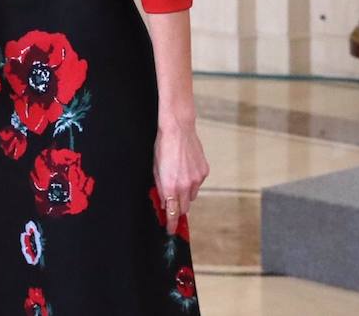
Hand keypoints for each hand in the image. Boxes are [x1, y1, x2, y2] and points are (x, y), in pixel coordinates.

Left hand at [153, 118, 207, 233]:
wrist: (178, 129)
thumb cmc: (162, 146)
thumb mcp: (155, 169)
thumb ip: (160, 188)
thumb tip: (164, 202)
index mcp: (170, 186)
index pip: (172, 213)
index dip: (172, 224)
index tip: (171, 230)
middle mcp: (185, 185)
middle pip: (184, 208)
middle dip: (178, 208)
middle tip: (172, 204)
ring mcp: (196, 179)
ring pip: (191, 196)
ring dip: (184, 194)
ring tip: (177, 180)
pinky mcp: (204, 172)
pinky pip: (197, 184)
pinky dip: (191, 182)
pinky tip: (185, 170)